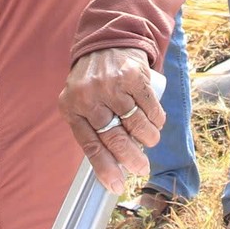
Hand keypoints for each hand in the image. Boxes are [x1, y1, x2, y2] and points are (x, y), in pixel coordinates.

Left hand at [60, 47, 165, 193]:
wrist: (105, 42)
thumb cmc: (93, 82)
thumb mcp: (81, 102)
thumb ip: (91, 128)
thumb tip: (112, 165)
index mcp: (72, 108)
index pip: (90, 145)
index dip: (105, 168)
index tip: (117, 186)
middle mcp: (89, 96)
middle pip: (115, 138)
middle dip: (132, 159)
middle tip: (142, 168)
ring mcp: (111, 85)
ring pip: (137, 124)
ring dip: (148, 138)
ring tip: (150, 140)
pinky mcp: (132, 76)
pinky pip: (150, 108)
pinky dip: (157, 120)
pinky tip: (156, 123)